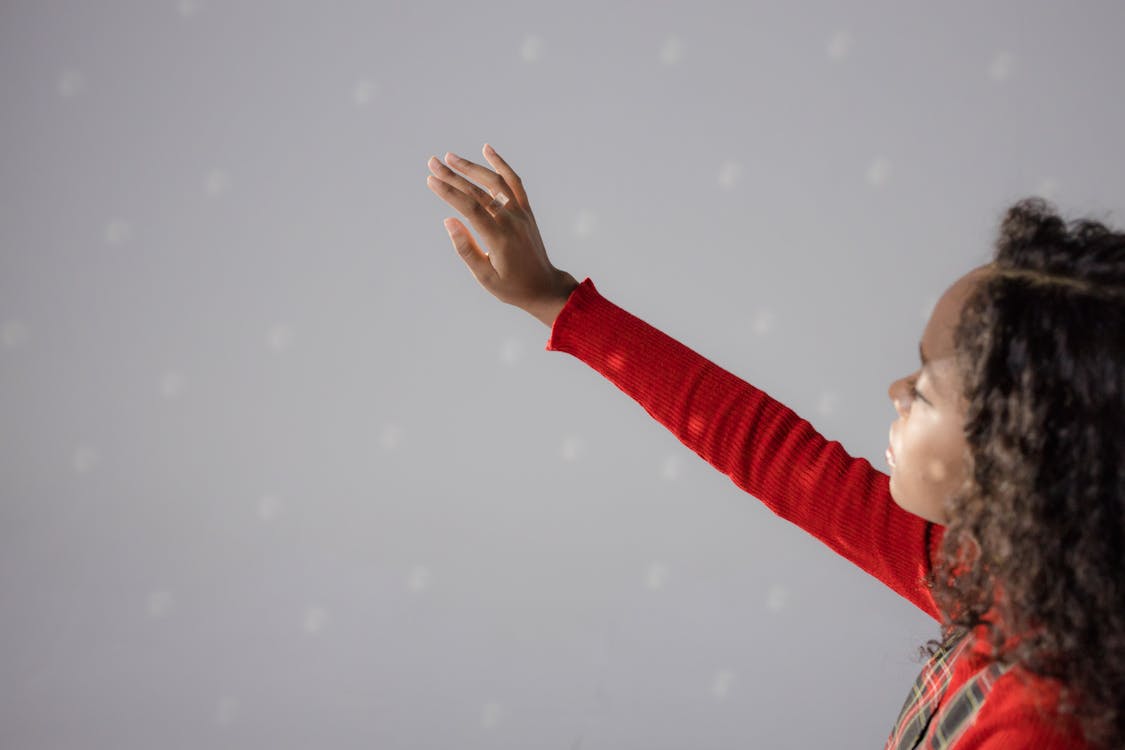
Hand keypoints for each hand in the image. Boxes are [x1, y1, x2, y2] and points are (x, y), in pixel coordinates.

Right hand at [426, 144, 578, 321]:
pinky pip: (514, 182)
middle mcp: (511, 220)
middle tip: (432, 162)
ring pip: (496, 182)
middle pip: (478, 191)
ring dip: (473, 167)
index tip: (431, 179)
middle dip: (453, 176)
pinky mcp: (526, 210)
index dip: (449, 192)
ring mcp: (520, 213)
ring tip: (451, 156)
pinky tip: (487, 150)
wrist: (543, 286)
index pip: (469, 208)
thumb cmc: (511, 286)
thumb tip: (449, 221)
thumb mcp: (484, 276)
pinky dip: (501, 165)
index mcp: (498, 238)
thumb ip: (465, 248)